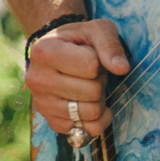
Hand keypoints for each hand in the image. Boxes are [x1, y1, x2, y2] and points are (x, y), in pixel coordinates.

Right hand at [24, 19, 129, 138]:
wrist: (58, 53)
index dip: (98, 61)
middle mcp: (36, 79)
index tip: (88, 54)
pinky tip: (89, 104)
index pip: (91, 66)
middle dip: (100, 81)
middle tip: (90, 73)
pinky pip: (88, 130)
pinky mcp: (51, 122)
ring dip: (99, 100)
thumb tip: (122, 68)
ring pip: (91, 113)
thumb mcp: (97, 30)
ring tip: (88, 86)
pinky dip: (97, 119)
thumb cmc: (80, 40)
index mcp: (44, 50)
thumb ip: (110, 45)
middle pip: (92, 91)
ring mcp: (42, 103)